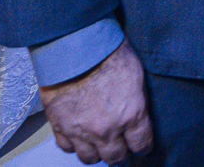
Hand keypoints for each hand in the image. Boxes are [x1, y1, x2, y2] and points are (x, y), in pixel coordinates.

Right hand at [40, 39, 153, 164]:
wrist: (75, 48)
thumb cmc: (110, 53)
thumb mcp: (137, 76)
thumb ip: (137, 101)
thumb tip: (137, 114)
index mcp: (131, 115)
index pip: (141, 144)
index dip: (143, 148)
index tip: (143, 148)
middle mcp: (106, 130)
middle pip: (116, 157)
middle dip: (121, 155)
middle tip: (122, 149)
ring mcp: (81, 131)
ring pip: (90, 158)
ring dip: (97, 153)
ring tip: (100, 146)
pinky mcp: (59, 126)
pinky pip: (67, 148)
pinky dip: (74, 145)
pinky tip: (79, 138)